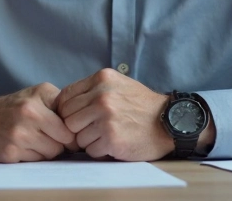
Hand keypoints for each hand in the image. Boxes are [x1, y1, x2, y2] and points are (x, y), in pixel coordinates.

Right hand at [0, 83, 76, 162]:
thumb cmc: (14, 108)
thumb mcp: (37, 94)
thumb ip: (60, 102)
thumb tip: (83, 121)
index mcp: (39, 99)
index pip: (71, 124)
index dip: (71, 131)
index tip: (66, 132)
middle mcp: (28, 114)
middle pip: (63, 141)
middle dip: (60, 142)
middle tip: (50, 137)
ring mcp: (18, 134)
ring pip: (51, 153)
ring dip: (47, 151)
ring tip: (35, 140)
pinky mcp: (10, 152)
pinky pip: (36, 161)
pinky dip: (34, 156)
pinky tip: (24, 147)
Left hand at [55, 68, 171, 160]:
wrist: (169, 122)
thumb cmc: (141, 105)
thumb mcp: (118, 84)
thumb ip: (92, 89)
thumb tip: (62, 104)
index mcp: (102, 79)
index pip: (65, 97)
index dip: (66, 111)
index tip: (77, 118)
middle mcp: (102, 97)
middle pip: (68, 118)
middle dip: (77, 128)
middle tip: (92, 130)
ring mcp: (106, 118)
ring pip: (77, 136)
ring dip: (88, 141)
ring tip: (106, 136)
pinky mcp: (112, 138)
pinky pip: (90, 150)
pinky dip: (99, 151)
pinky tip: (113, 144)